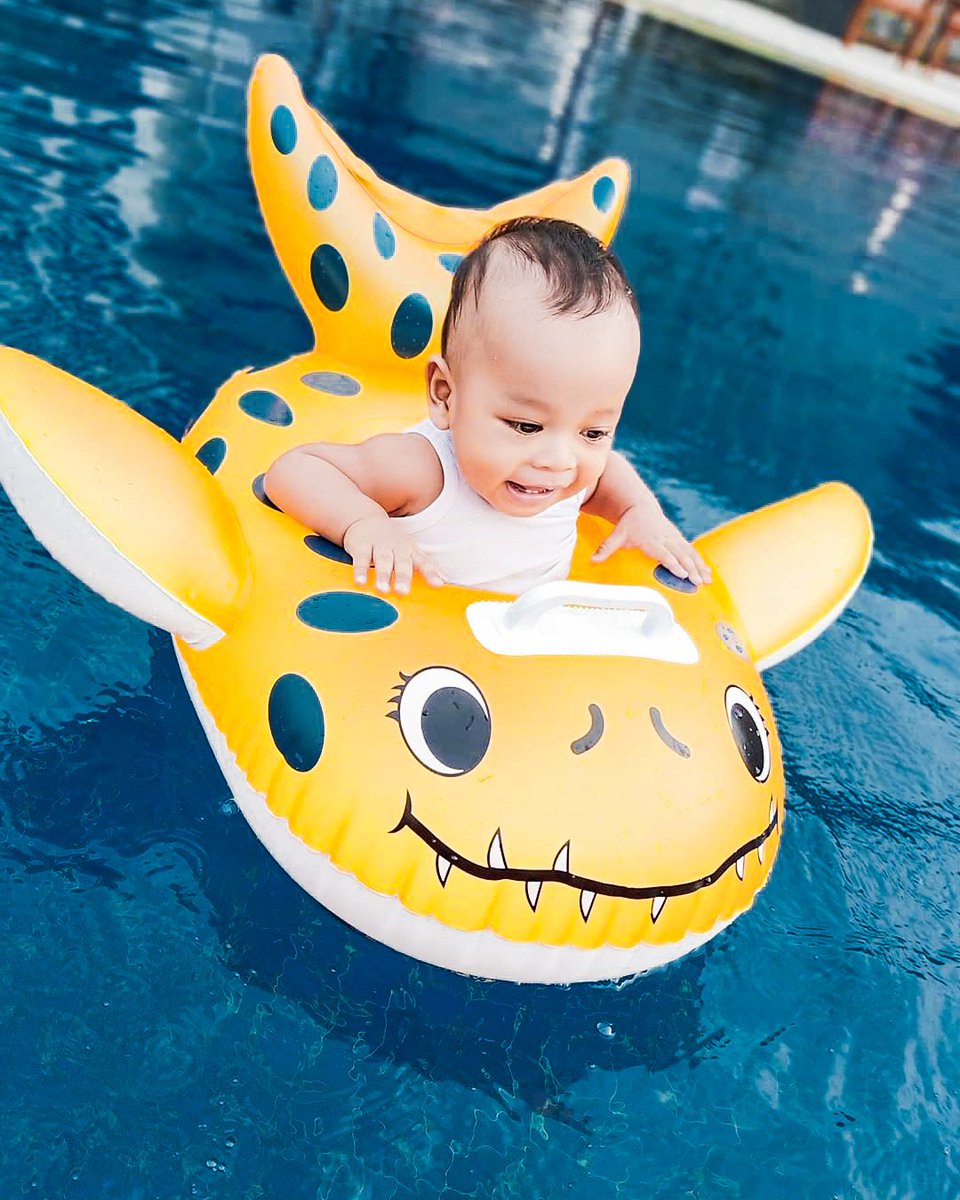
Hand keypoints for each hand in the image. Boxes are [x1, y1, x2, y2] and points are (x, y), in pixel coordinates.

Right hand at [342, 514, 444, 594]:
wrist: (366, 520)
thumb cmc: (393, 543)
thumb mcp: (409, 552)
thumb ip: (424, 568)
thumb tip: (443, 582)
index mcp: (410, 550)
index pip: (423, 562)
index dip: (431, 573)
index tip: (438, 585)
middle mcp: (396, 547)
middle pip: (402, 562)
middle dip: (403, 577)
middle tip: (403, 592)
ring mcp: (379, 545)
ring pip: (382, 560)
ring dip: (382, 575)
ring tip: (382, 590)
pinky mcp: (361, 546)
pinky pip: (361, 559)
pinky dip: (361, 571)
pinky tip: (360, 582)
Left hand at [591, 504, 711, 585]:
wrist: (640, 506)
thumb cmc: (628, 524)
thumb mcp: (616, 535)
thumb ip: (606, 548)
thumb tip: (593, 560)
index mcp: (651, 539)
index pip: (664, 553)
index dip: (673, 563)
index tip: (682, 574)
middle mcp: (665, 538)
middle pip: (680, 555)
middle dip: (691, 569)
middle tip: (698, 582)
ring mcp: (674, 538)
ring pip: (689, 554)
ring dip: (700, 568)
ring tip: (707, 581)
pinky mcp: (678, 538)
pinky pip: (692, 551)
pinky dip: (701, 562)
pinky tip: (708, 574)